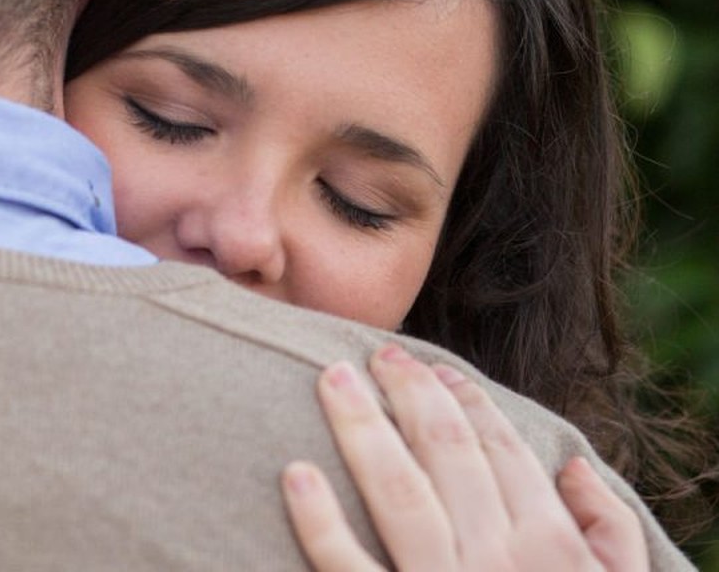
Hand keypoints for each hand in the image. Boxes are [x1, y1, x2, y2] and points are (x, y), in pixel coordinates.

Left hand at [280, 343, 647, 570]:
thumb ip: (610, 535)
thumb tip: (570, 465)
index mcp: (552, 549)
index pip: (501, 451)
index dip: (466, 402)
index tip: (435, 371)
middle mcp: (498, 561)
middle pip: (446, 454)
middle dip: (410, 394)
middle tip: (378, 354)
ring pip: (397, 492)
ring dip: (361, 428)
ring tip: (331, 379)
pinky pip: (347, 568)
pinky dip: (318, 521)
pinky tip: (292, 474)